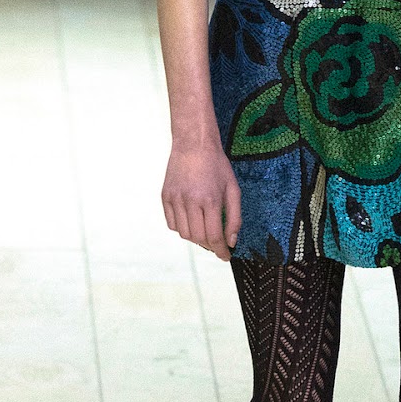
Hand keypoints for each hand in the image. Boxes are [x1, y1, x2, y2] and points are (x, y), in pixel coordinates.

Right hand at [162, 140, 241, 260]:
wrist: (193, 144)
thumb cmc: (217, 165)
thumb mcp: (233, 189)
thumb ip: (235, 217)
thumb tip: (232, 241)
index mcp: (210, 200)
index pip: (214, 236)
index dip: (221, 251)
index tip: (225, 257)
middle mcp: (190, 201)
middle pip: (198, 238)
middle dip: (210, 245)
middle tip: (217, 243)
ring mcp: (175, 199)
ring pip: (184, 234)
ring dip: (196, 238)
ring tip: (205, 231)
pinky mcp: (165, 197)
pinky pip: (172, 224)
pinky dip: (182, 228)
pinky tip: (191, 222)